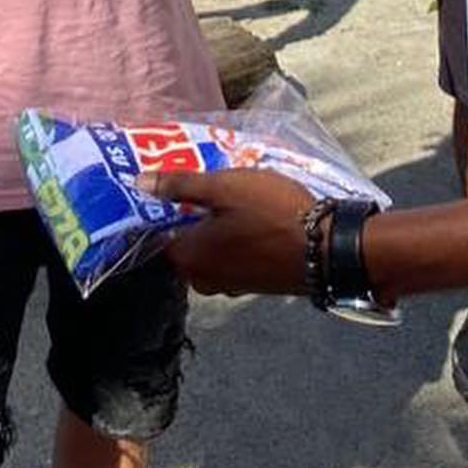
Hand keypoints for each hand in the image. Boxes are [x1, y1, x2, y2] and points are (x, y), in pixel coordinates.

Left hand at [140, 168, 313, 295]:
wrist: (327, 249)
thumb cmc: (271, 214)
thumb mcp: (223, 187)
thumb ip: (180, 185)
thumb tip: (139, 183)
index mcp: (188, 258)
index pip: (158, 234)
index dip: (162, 207)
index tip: (172, 183)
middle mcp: (203, 279)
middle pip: (184, 242)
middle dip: (189, 214)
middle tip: (203, 182)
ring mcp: (230, 285)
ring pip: (209, 249)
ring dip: (213, 226)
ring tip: (228, 194)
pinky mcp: (253, 285)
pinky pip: (230, 257)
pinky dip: (232, 238)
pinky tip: (247, 216)